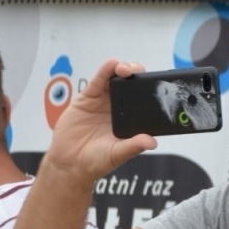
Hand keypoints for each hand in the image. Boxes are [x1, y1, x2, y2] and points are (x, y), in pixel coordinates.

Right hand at [47, 59, 156, 183]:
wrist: (68, 163)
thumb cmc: (95, 160)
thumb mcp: (117, 154)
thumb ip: (133, 147)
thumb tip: (152, 142)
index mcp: (131, 119)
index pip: (146, 100)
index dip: (153, 91)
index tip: (160, 87)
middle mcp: (119, 107)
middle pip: (133, 84)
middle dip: (140, 75)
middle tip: (143, 76)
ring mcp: (104, 100)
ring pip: (117, 78)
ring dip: (124, 68)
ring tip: (127, 70)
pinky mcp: (88, 97)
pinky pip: (98, 80)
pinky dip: (106, 70)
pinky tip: (112, 64)